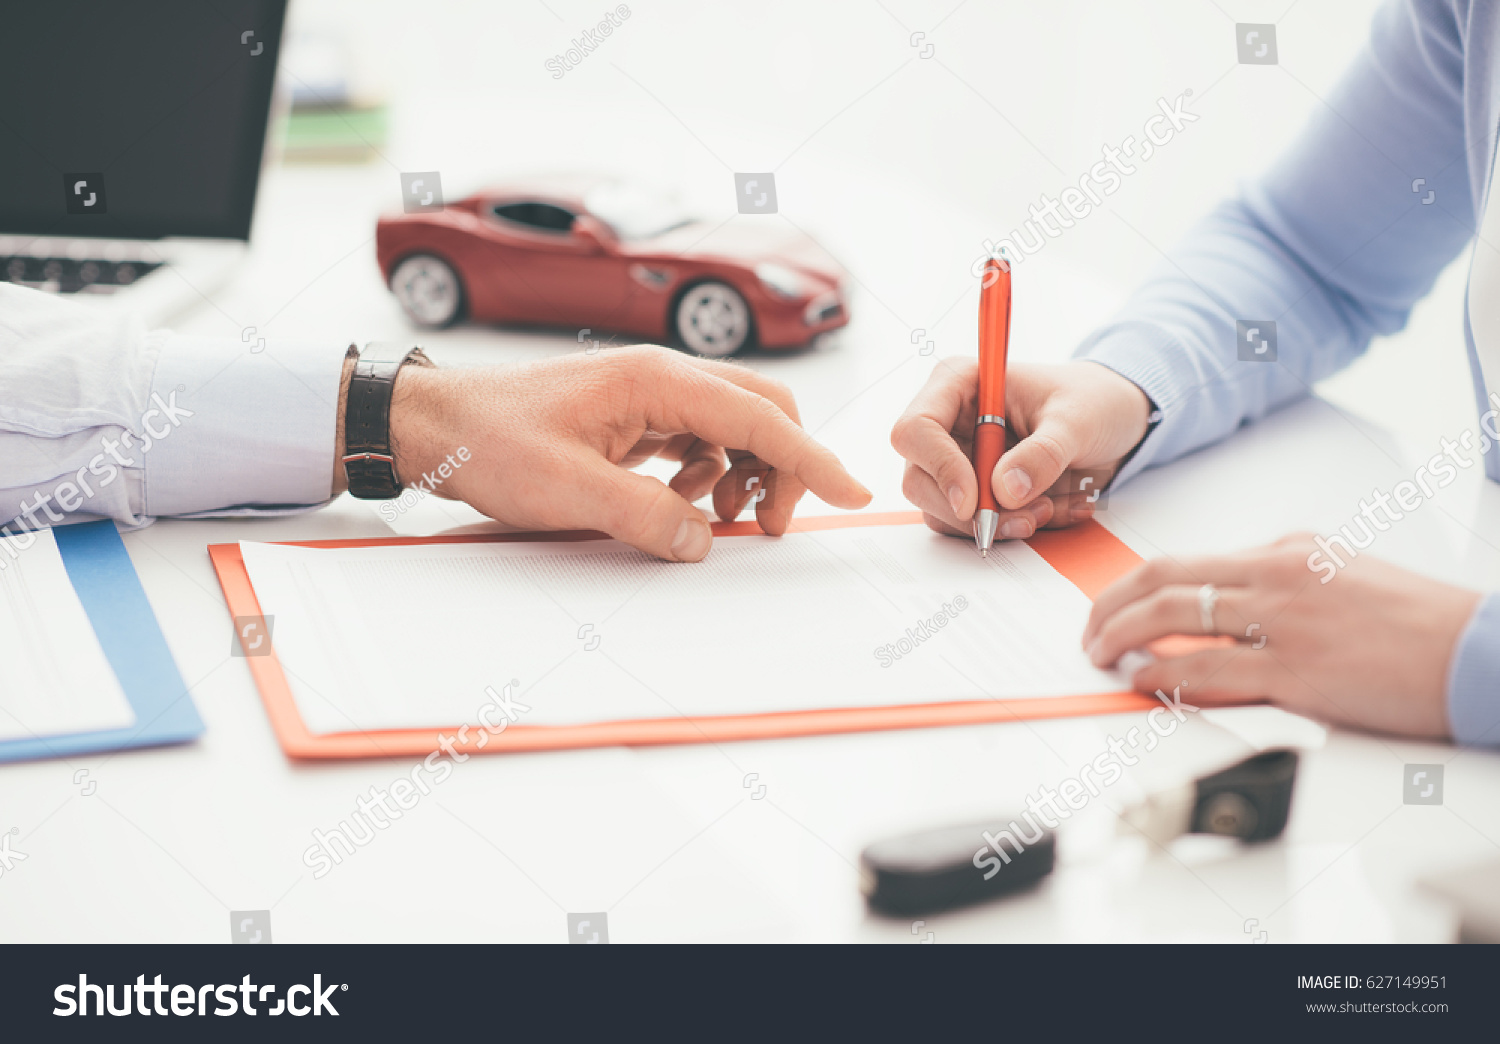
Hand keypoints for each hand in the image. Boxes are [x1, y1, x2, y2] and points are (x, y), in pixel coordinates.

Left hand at [375, 346, 871, 560]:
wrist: (436, 424)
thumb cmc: (490, 443)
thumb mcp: (568, 490)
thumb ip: (646, 516)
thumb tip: (706, 540)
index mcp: (657, 380)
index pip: (761, 418)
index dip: (813, 460)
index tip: (853, 494)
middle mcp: (663, 377)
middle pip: (761, 413)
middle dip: (782, 468)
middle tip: (764, 527)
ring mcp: (650, 394)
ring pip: (734, 428)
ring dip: (743, 474)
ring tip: (717, 518)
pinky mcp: (635, 416)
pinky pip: (699, 440)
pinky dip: (709, 473)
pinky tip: (683, 501)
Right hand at [890, 359, 1151, 540]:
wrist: (1115, 421)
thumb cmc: (1093, 400)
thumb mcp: (1078, 420)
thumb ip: (1043, 453)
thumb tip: (1005, 491)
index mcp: (958, 385)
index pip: (916, 429)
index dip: (939, 468)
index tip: (974, 501)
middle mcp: (948, 425)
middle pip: (919, 479)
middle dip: (971, 510)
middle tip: (1025, 518)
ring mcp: (958, 461)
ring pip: (943, 511)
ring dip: (996, 524)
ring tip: (1049, 510)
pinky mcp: (975, 492)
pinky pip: (975, 525)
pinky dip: (1014, 528)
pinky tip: (1054, 509)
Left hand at [1082, 534, 1481, 739]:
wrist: (1475, 653)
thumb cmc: (1418, 623)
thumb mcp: (1344, 574)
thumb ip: (1286, 578)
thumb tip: (1235, 593)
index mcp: (1289, 551)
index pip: (1187, 561)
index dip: (1136, 586)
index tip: (1112, 604)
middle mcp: (1278, 575)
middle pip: (1164, 578)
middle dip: (1110, 604)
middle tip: (1088, 630)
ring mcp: (1283, 621)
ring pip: (1175, 617)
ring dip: (1122, 636)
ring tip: (1101, 654)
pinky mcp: (1296, 671)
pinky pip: (1209, 669)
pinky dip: (1163, 674)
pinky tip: (1142, 680)